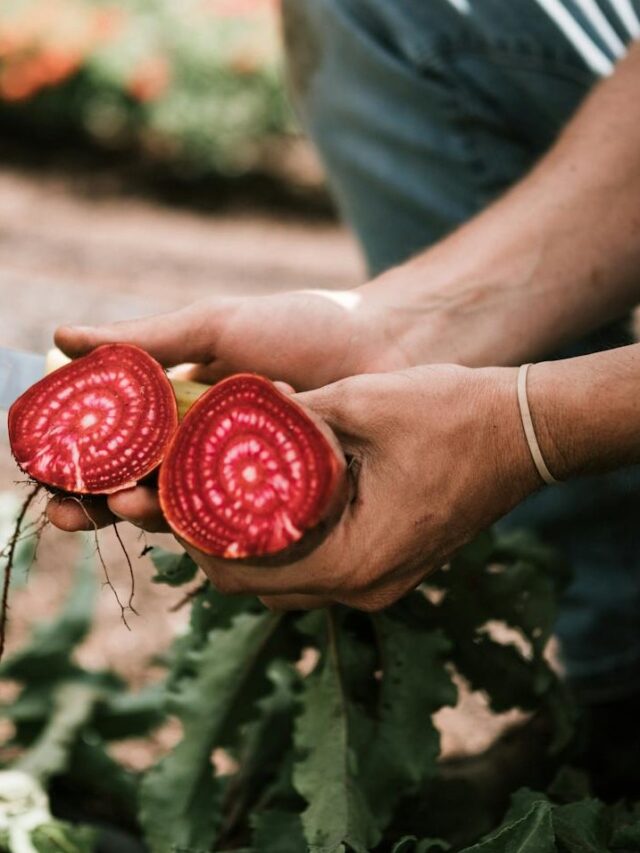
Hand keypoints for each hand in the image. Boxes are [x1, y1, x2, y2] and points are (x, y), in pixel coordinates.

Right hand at [46, 288, 408, 533]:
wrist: (386, 344)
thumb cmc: (302, 328)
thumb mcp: (217, 326)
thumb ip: (146, 340)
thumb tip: (60, 336)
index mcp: (182, 412)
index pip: (118, 449)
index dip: (82, 469)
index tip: (53, 480)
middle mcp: (208, 452)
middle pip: (143, 490)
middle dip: (106, 506)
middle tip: (81, 510)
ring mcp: (246, 483)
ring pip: (186, 516)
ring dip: (152, 519)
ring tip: (134, 507)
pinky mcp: (284, 506)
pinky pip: (242, 529)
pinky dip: (216, 531)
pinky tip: (199, 531)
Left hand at [177, 365, 540, 610]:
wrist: (523, 432)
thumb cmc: (451, 415)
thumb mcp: (359, 402)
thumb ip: (288, 417)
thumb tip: (227, 409)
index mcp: (352, 559)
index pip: (242, 571)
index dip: (193, 536)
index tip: (165, 495)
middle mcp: (363, 586)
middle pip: (257, 586)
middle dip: (211, 543)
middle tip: (181, 494)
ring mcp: (379, 582)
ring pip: (285, 582)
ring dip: (247, 546)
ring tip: (216, 496)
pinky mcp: (389, 567)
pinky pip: (318, 569)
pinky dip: (284, 543)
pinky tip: (270, 501)